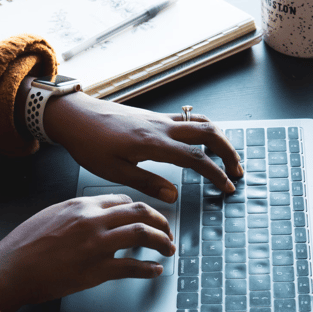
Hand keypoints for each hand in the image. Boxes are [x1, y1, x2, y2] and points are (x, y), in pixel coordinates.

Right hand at [0, 194, 174, 311]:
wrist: (10, 268)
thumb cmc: (25, 244)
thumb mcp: (52, 214)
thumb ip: (78, 212)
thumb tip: (97, 214)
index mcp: (81, 204)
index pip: (123, 200)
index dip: (141, 209)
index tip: (147, 217)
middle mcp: (92, 220)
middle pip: (140, 212)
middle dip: (161, 221)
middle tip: (167, 231)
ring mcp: (96, 245)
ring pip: (143, 234)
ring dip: (162, 241)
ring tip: (168, 248)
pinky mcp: (96, 270)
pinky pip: (132, 267)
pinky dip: (148, 269)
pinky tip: (154, 270)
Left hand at [43, 92, 243, 202]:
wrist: (75, 116)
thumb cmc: (89, 144)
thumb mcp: (114, 171)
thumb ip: (147, 183)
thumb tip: (174, 196)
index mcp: (153, 143)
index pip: (196, 158)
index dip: (215, 173)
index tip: (227, 187)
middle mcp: (161, 127)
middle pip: (208, 133)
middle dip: (228, 151)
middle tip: (237, 171)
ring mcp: (159, 118)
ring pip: (200, 122)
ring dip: (219, 138)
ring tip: (226, 157)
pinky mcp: (153, 116)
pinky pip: (187, 119)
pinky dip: (203, 129)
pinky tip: (202, 142)